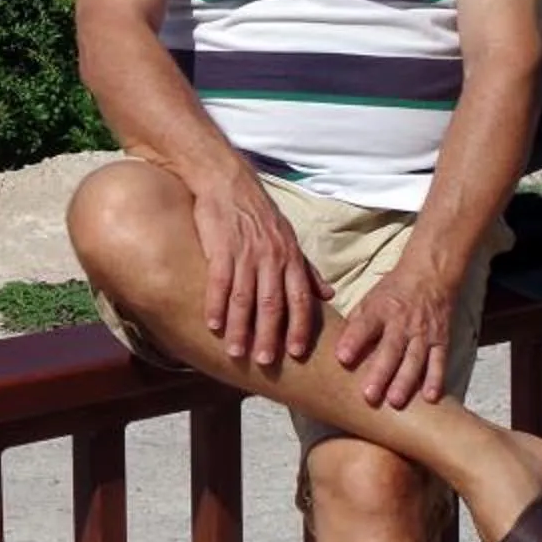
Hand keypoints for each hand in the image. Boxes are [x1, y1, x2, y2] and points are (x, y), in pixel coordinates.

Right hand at [189, 170, 323, 366]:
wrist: (226, 181)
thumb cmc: (257, 212)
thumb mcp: (288, 238)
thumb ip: (306, 269)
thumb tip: (328, 295)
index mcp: (290, 257)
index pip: (299, 298)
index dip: (298, 326)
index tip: (297, 353)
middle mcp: (271, 257)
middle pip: (272, 303)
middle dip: (269, 335)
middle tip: (265, 361)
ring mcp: (245, 253)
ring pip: (245, 297)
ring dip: (241, 327)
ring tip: (237, 351)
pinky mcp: (220, 247)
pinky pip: (219, 281)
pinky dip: (216, 304)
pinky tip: (213, 324)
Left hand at [336, 256, 457, 409]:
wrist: (431, 275)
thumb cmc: (392, 292)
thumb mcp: (369, 300)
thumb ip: (354, 324)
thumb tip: (336, 350)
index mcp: (380, 309)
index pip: (365, 325)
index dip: (353, 341)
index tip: (341, 358)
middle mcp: (403, 322)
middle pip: (391, 349)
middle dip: (380, 373)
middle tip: (368, 396)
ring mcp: (424, 333)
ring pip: (415, 359)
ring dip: (405, 381)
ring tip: (395, 402)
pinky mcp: (442, 340)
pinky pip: (439, 361)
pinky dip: (436, 380)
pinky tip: (430, 398)